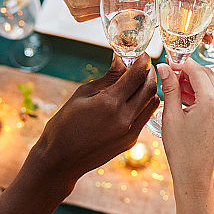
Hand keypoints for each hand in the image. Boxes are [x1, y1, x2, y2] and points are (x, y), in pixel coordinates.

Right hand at [32, 54, 158, 184]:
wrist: (60, 160)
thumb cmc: (65, 124)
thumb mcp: (83, 94)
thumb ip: (108, 78)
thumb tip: (121, 60)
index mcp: (109, 103)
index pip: (137, 75)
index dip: (142, 61)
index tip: (142, 54)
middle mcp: (124, 118)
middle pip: (149, 87)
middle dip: (148, 73)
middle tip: (142, 65)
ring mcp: (130, 132)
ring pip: (152, 103)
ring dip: (149, 89)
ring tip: (138, 81)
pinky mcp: (131, 141)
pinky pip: (145, 117)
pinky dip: (144, 104)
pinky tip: (133, 100)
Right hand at [160, 59, 213, 192]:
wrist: (194, 174)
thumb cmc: (180, 149)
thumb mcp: (171, 116)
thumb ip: (169, 88)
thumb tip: (163, 67)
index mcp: (211, 102)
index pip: (197, 71)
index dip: (181, 64)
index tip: (167, 63)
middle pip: (207, 75)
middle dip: (188, 71)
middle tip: (170, 72)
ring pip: (212, 85)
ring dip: (194, 81)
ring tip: (174, 85)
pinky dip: (201, 92)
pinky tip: (184, 96)